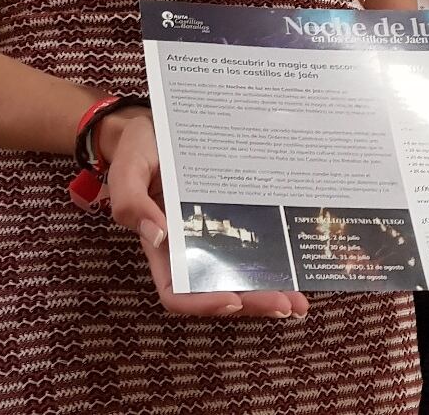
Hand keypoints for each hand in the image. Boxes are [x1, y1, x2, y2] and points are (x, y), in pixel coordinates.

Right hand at [99, 108, 307, 318]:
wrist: (156, 124)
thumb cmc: (139, 149)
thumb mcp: (128, 168)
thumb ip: (130, 201)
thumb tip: (157, 235)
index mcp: (161, 244)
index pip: (177, 290)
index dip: (202, 302)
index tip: (233, 300)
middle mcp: (190, 246)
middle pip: (219, 288)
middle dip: (252, 301)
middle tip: (286, 305)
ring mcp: (214, 232)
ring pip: (241, 273)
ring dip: (269, 289)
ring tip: (300, 301)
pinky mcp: (234, 214)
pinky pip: (254, 243)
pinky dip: (274, 259)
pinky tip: (298, 264)